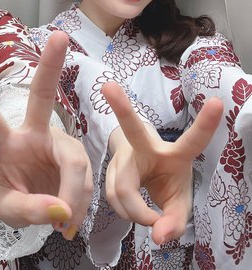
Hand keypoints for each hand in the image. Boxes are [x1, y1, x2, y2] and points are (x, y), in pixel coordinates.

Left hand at [0, 31, 91, 239]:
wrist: (40, 211)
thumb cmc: (15, 200)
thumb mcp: (9, 212)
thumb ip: (30, 210)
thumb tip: (61, 210)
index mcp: (5, 142)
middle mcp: (33, 133)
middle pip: (43, 96)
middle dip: (51, 66)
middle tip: (60, 37)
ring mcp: (58, 142)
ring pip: (75, 162)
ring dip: (73, 196)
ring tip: (63, 225)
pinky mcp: (78, 156)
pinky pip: (87, 179)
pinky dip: (82, 204)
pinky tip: (71, 221)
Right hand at [104, 81, 223, 243]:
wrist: (138, 170)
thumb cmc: (165, 180)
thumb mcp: (178, 201)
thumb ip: (174, 222)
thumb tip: (158, 237)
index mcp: (173, 153)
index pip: (193, 140)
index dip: (205, 124)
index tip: (217, 102)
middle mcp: (145, 147)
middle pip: (132, 129)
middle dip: (122, 107)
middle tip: (109, 86)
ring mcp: (123, 155)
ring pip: (120, 188)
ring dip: (135, 213)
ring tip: (150, 219)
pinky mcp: (107, 167)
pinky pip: (111, 197)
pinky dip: (125, 213)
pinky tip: (133, 213)